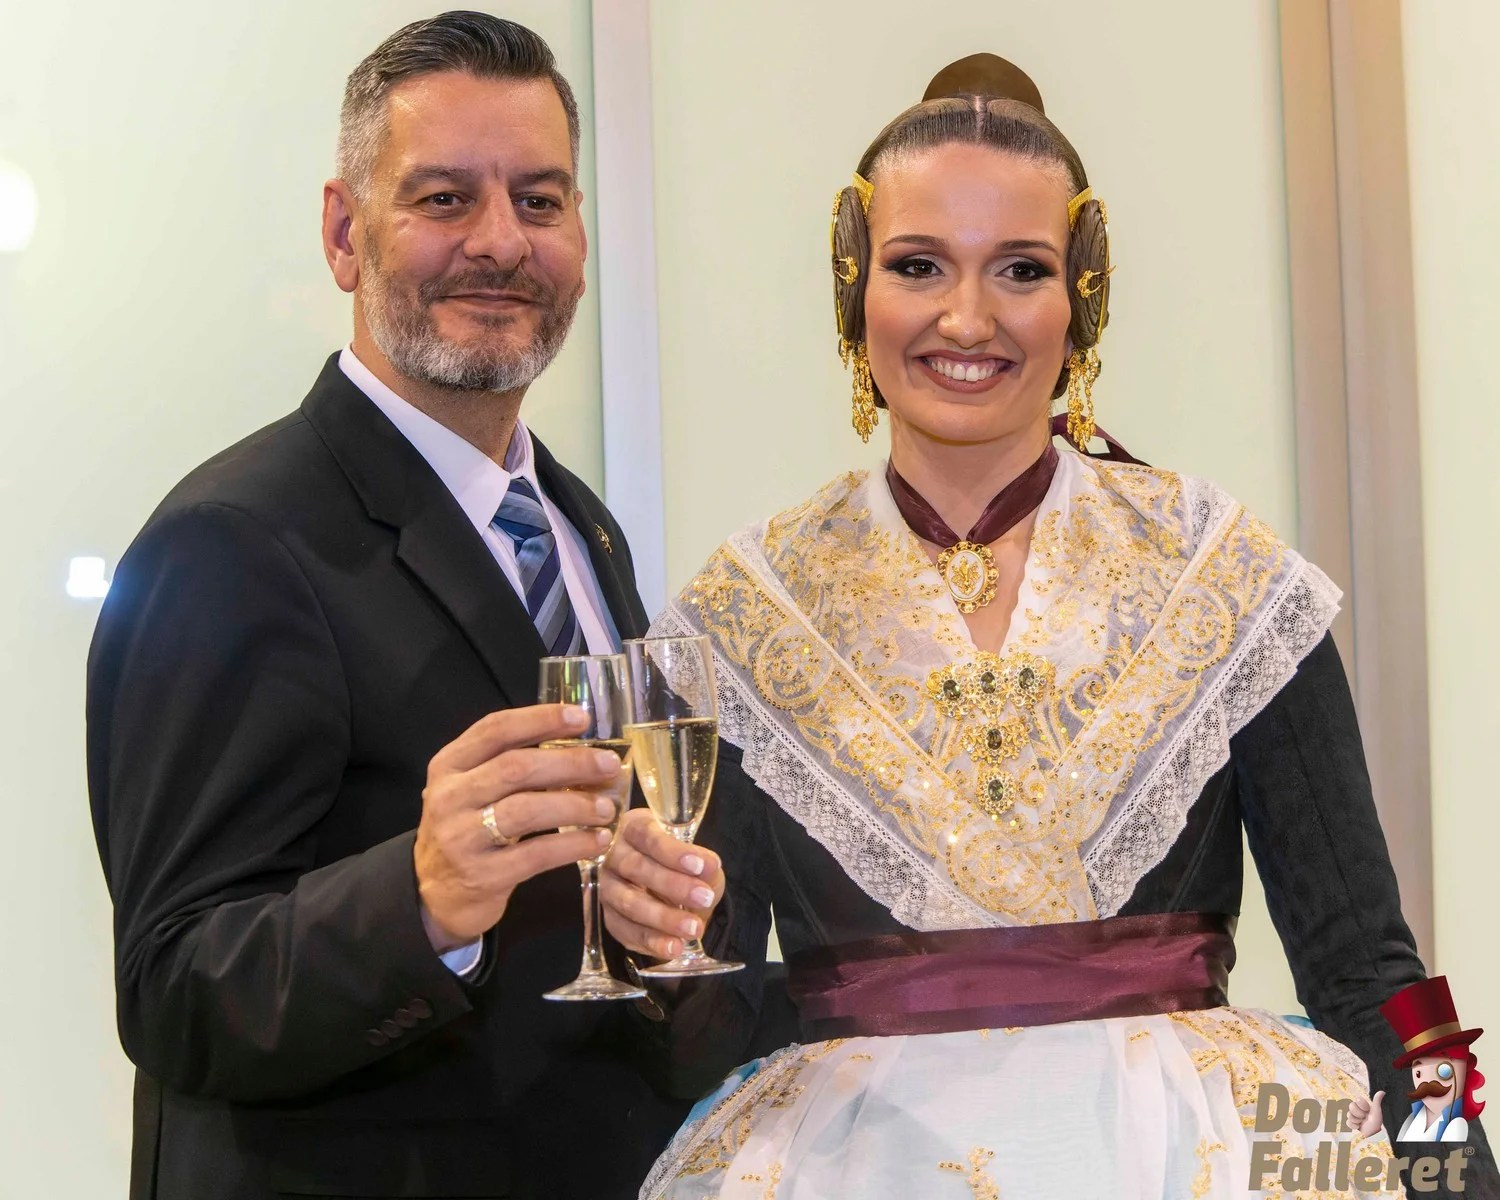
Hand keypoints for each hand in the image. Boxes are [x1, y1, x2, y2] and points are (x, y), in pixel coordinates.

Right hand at [414, 703, 621, 952]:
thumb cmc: (467, 830)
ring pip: (526, 809)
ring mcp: (462, 838)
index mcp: (449, 765)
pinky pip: (536, 854)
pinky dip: (573, 844)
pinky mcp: (481, 876)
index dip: (540, 719)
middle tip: (608, 764)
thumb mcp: (473, 790)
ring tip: (606, 808)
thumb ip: (512, 767)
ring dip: (575, 805)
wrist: (434, 895)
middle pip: (516, 767)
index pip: (496, 729)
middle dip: (570, 762)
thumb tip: (583, 749)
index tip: (581, 717)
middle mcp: (450, 797)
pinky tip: (597, 840)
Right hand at [600, 809, 723, 959]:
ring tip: (693, 928)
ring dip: (663, 918)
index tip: (701, 865)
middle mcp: (614, 855)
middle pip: (636, 868)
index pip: (649, 836)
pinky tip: (674, 947)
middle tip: (704, 898)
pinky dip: (651, 941)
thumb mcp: (697, 861)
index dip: (673, 852)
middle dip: (672, 885)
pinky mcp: (608, 918)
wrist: (672, 893)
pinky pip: (625, 931)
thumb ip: (704, 863)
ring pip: (629, 902)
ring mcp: (607, 887)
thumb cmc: (682, 866)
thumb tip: (709, 867)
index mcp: (634, 829)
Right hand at [1347, 1090, 1385, 1136]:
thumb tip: (1382, 1091)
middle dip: (1358, 1113)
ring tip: (1361, 1123)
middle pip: (1351, 1106)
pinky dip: (1353, 1125)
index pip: (1357, 1099)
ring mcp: (1354, 1116)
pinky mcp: (1351, 1123)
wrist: (1373, 1134)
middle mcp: (1358, 1109)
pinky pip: (1347, 1122)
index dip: (1362, 1105)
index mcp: (1363, 1105)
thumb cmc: (1376, 1122)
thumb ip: (1376, 1100)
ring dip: (1356, 1120)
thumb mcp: (1376, 1111)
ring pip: (1348, 1114)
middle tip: (1364, 1117)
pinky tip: (1358, 1127)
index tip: (1367, 1109)